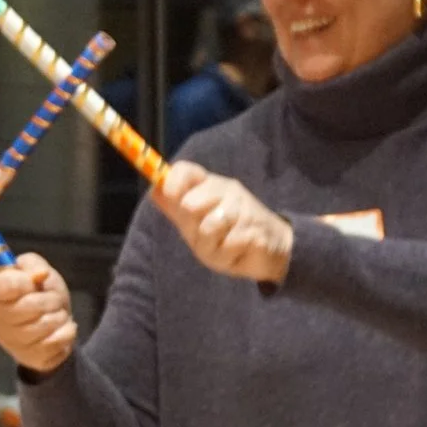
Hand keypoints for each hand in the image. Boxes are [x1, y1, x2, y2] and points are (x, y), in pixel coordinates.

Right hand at [0, 253, 77, 375]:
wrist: (51, 328)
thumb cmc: (39, 295)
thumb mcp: (37, 271)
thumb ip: (33, 265)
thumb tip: (40, 274)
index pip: (5, 284)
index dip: (26, 281)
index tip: (34, 283)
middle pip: (29, 306)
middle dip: (51, 300)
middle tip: (54, 301)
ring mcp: (11, 343)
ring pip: (44, 325)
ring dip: (60, 316)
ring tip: (57, 315)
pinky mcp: (30, 358)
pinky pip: (56, 342)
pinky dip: (66, 332)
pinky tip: (61, 329)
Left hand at [155, 161, 293, 285]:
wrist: (273, 250)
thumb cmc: (230, 233)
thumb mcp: (197, 223)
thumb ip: (175, 208)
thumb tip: (154, 190)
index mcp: (210, 185)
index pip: (185, 171)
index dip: (172, 182)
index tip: (170, 195)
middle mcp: (227, 190)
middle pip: (190, 204)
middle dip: (193, 229)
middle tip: (208, 235)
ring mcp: (243, 207)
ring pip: (208, 227)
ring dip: (211, 246)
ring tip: (224, 245)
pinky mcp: (255, 228)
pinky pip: (228, 245)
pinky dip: (228, 255)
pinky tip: (238, 252)